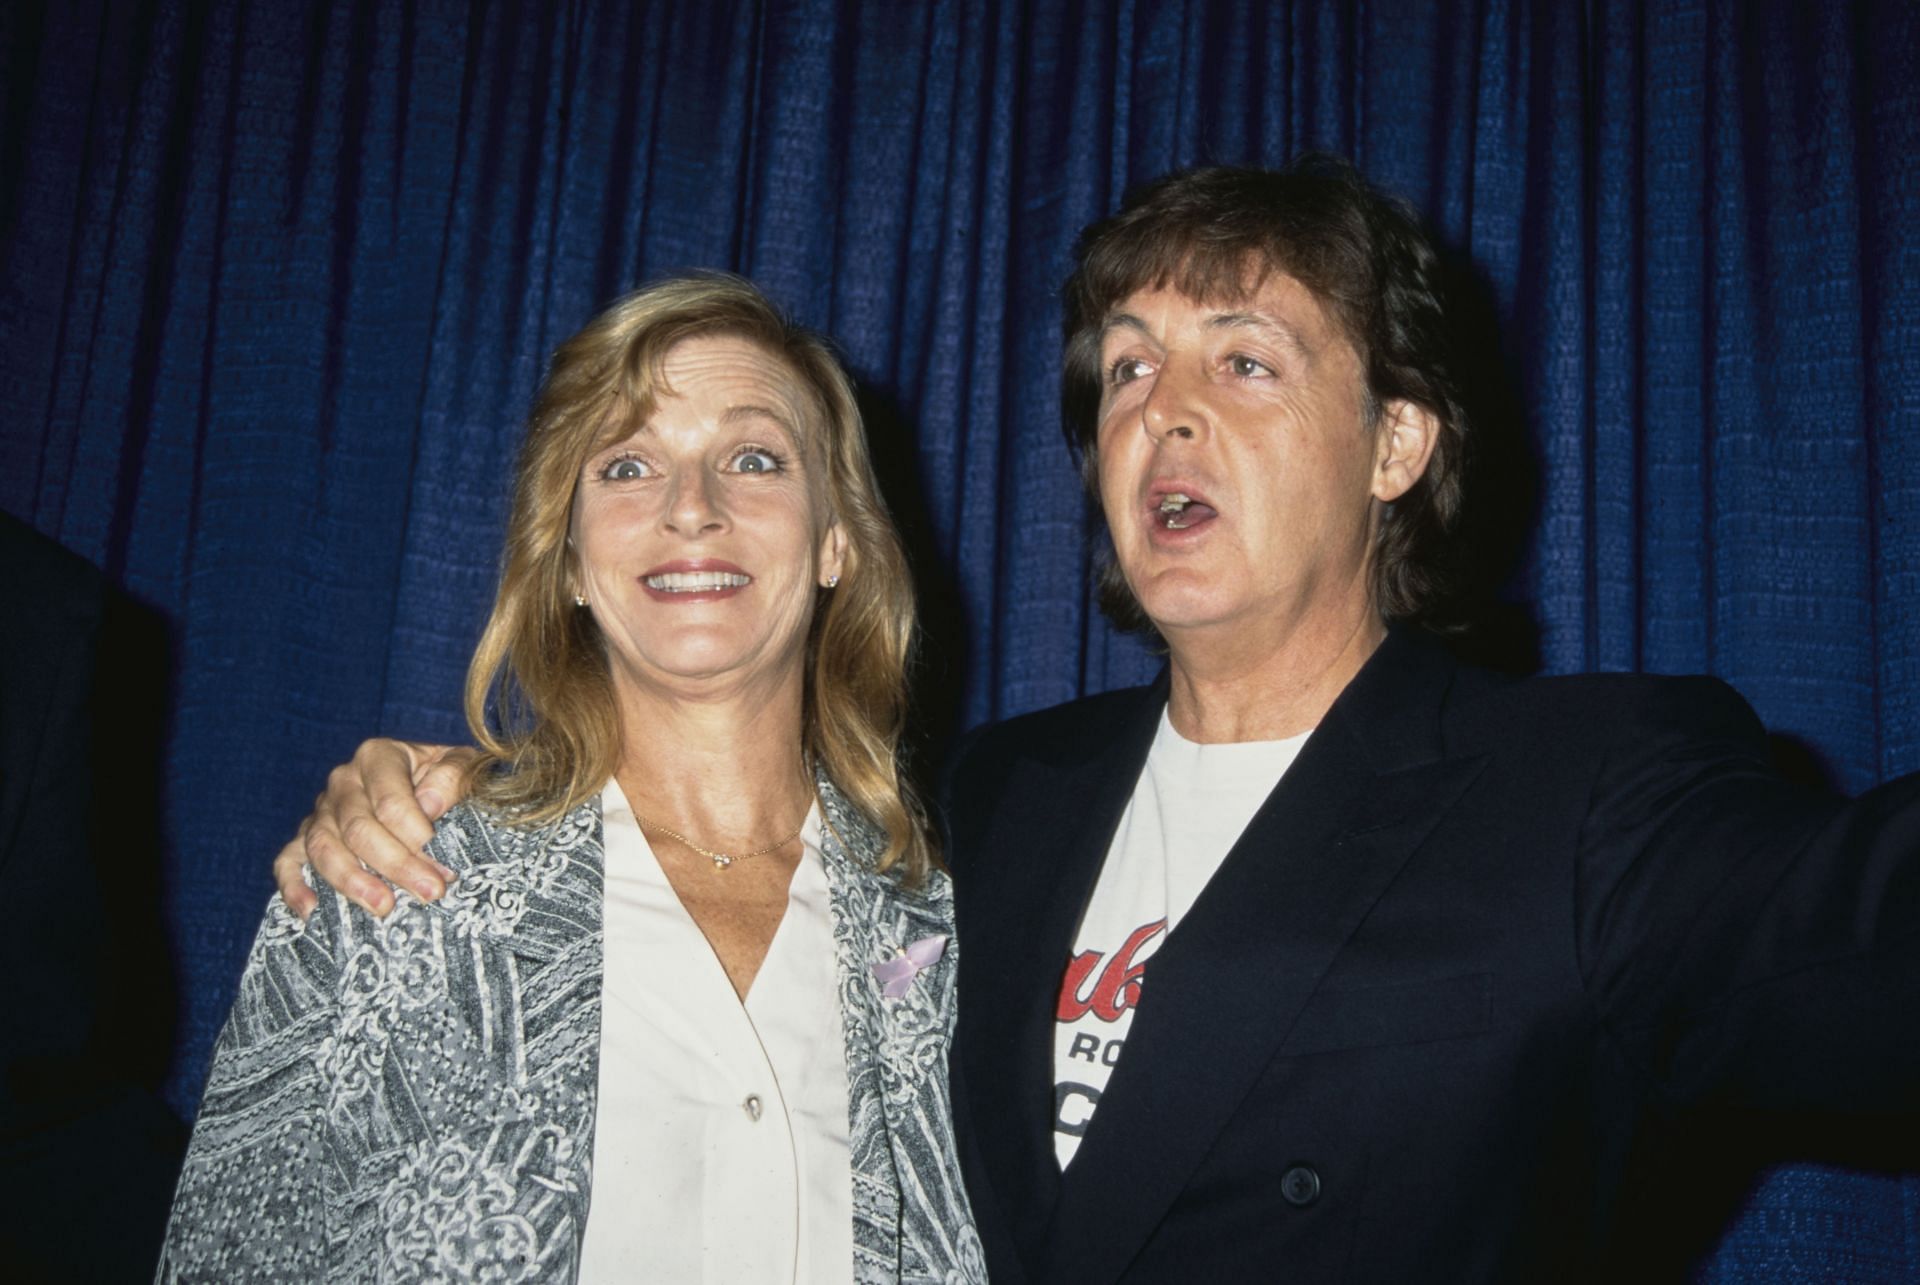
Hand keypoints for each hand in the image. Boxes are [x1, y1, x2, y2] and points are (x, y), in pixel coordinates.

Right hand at [272, 740, 477, 918]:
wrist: (424, 780)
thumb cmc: (444, 777)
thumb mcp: (461, 765)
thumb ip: (452, 777)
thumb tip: (429, 804)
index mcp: (378, 757)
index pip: (388, 799)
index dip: (413, 833)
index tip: (441, 862)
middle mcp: (343, 781)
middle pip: (358, 828)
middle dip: (395, 864)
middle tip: (429, 892)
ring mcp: (321, 811)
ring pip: (323, 846)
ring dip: (352, 881)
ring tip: (383, 907)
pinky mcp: (305, 839)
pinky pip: (288, 861)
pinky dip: (294, 885)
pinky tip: (311, 910)